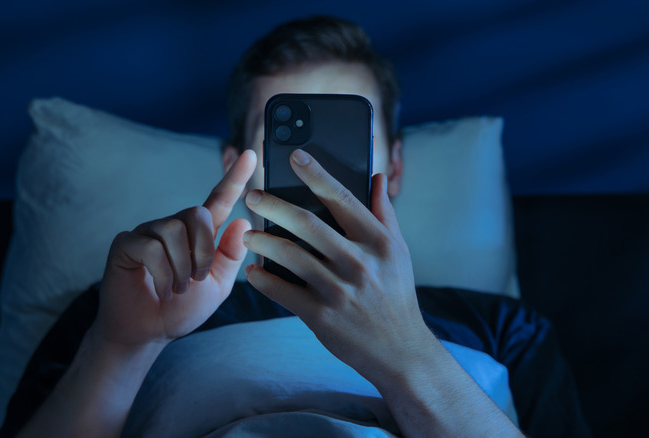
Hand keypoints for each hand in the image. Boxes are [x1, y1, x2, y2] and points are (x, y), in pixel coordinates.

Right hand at [94, 150, 256, 348]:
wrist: (148, 333)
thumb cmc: (180, 309)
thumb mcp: (216, 286)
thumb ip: (229, 257)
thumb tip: (241, 223)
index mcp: (197, 234)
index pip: (218, 199)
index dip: (234, 178)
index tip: (250, 154)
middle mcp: (172, 226)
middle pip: (196, 214)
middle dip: (203, 251)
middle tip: (196, 280)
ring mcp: (147, 232)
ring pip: (173, 231)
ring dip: (182, 267)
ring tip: (178, 289)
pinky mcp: (125, 244)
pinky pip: (150, 247)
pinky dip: (163, 274)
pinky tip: (162, 290)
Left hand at [242, 149, 433, 382]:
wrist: (399, 351)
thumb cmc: (396, 294)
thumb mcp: (399, 252)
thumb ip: (384, 213)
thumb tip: (377, 176)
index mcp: (378, 242)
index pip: (342, 199)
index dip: (317, 174)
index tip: (295, 156)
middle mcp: (359, 263)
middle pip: (308, 224)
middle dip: (275, 205)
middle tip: (252, 196)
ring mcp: (339, 290)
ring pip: (290, 256)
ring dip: (263, 242)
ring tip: (248, 235)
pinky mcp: (322, 316)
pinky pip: (283, 292)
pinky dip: (264, 280)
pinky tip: (253, 271)